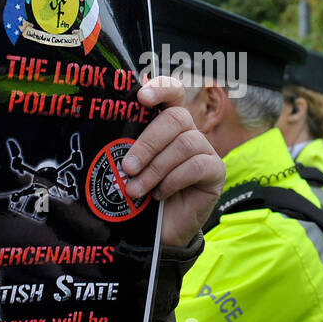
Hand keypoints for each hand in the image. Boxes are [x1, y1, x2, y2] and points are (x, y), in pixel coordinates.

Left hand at [123, 76, 223, 247]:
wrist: (157, 232)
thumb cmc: (141, 194)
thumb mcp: (130, 167)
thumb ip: (127, 147)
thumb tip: (107, 130)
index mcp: (167, 124)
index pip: (173, 93)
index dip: (161, 88)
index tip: (142, 97)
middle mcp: (189, 132)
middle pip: (177, 117)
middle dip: (148, 143)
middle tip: (127, 167)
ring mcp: (205, 151)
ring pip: (185, 143)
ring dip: (156, 168)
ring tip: (136, 189)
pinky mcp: (215, 172)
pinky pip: (197, 165)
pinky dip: (173, 179)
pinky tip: (160, 194)